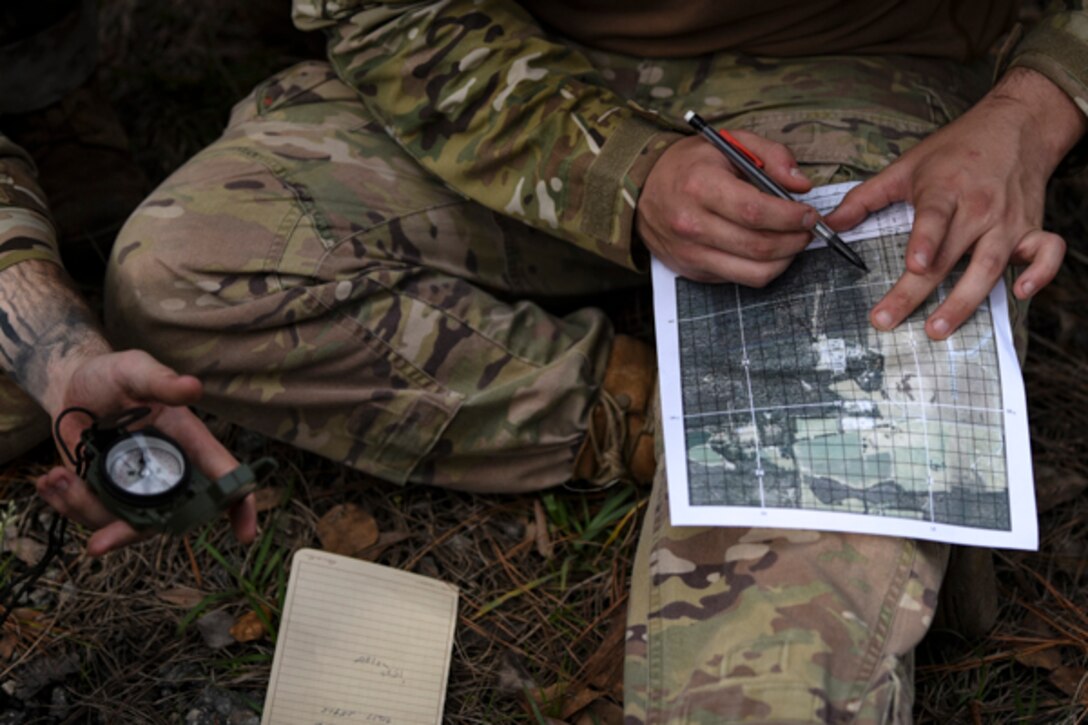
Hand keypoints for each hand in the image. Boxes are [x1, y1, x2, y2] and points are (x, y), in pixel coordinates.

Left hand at [36, 350, 256, 555]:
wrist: (72, 385)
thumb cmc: (114, 374)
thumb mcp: (136, 370)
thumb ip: (161, 382)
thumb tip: (194, 387)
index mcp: (187, 442)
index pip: (222, 476)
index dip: (239, 505)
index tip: (245, 533)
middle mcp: (167, 472)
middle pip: (167, 519)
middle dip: (127, 533)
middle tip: (97, 544)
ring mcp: (135, 487)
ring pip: (122, 523)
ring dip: (83, 509)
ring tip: (55, 479)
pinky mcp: (104, 493)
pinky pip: (92, 516)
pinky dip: (65, 505)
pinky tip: (47, 483)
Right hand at [637, 131, 817, 285]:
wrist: (642, 188)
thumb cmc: (689, 165)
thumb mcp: (729, 143)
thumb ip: (771, 156)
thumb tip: (801, 185)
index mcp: (700, 186)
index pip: (754, 211)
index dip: (790, 217)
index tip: (808, 214)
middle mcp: (691, 224)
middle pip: (758, 246)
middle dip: (795, 240)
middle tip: (807, 230)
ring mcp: (690, 252)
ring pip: (754, 272)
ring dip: (784, 260)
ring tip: (792, 242)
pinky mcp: (693, 271)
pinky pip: (739, 279)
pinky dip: (762, 268)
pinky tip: (767, 250)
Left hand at [827, 68, 1086, 339]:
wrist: (1016, 125)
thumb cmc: (956, 150)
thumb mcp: (906, 167)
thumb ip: (866, 197)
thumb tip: (831, 223)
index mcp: (946, 191)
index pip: (935, 219)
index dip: (927, 242)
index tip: (915, 266)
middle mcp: (979, 208)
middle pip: (950, 257)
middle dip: (918, 293)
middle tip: (888, 320)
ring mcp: (1009, 222)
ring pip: (990, 267)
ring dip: (965, 301)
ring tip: (938, 328)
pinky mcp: (1033, 228)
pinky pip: (1047, 253)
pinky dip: (1040, 274)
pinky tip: (1019, 294)